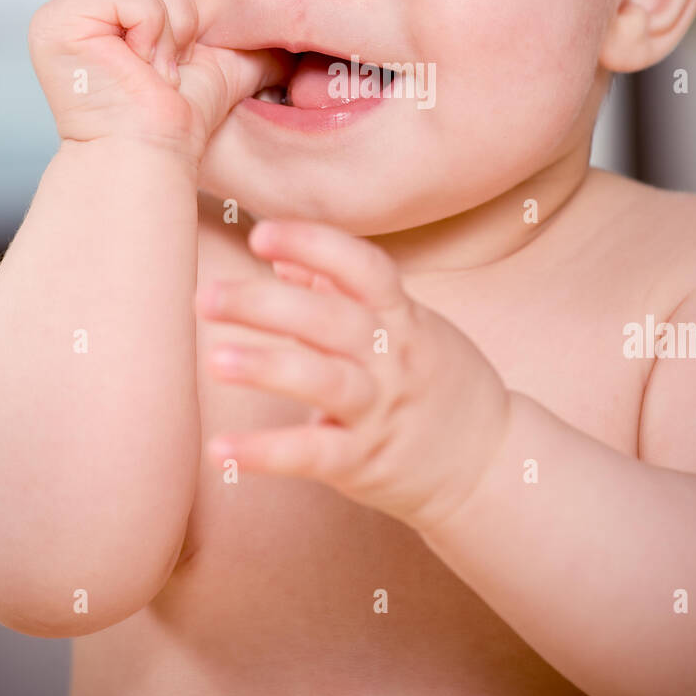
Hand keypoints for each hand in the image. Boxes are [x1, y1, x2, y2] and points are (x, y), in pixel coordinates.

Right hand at [28, 0, 289, 165]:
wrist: (155, 152)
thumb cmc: (177, 122)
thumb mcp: (219, 66)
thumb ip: (243, 43)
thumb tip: (287, 45)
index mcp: (109, 14)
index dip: (182, 17)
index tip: (178, 65)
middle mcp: (80, 10)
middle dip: (177, 21)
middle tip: (167, 70)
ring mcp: (61, 14)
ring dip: (166, 30)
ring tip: (153, 70)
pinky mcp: (55, 22)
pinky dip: (148, 29)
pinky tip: (139, 67)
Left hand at [197, 218, 512, 532]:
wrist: (489, 462)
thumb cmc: (433, 380)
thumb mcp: (404, 325)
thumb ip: (342, 291)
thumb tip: (282, 257)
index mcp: (401, 316)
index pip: (362, 267)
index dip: (314, 244)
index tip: (261, 233)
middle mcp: (392, 357)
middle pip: (331, 320)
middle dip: (267, 305)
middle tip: (207, 297)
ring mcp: (380, 410)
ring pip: (324, 380)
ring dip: (268, 367)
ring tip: (215, 359)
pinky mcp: (365, 462)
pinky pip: (314, 454)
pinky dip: (266, 453)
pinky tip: (219, 449)